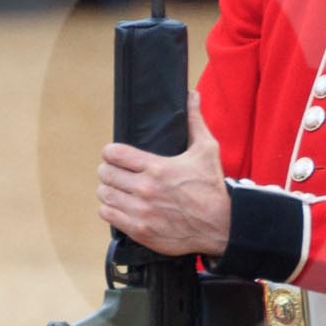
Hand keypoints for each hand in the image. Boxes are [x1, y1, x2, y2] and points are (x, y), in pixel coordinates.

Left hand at [97, 91, 230, 257]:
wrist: (221, 227)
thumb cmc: (212, 188)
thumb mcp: (207, 150)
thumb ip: (195, 121)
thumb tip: (192, 95)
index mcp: (157, 167)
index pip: (114, 154)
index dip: (111, 152)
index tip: (115, 154)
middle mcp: (145, 189)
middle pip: (105, 173)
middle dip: (109, 170)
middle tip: (116, 171)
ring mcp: (141, 212)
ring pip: (104, 194)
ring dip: (109, 189)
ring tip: (118, 188)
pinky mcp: (140, 230)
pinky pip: (108, 215)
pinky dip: (111, 209)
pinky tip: (121, 205)